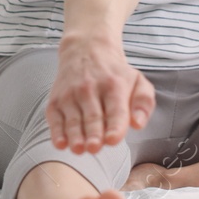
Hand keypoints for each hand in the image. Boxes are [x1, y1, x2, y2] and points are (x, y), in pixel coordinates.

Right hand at [48, 33, 154, 153]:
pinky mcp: (56, 101)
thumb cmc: (114, 73)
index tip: (113, 139)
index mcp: (114, 86)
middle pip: (93, 116)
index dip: (115, 125)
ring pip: (73, 119)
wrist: (85, 49)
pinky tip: (61, 143)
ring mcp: (71, 95)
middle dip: (93, 133)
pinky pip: (55, 119)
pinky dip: (57, 132)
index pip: (116, 110)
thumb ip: (143, 103)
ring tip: (79, 149)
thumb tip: (138, 124)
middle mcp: (90, 89)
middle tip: (94, 147)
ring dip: (75, 135)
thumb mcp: (137, 81)